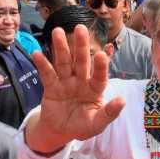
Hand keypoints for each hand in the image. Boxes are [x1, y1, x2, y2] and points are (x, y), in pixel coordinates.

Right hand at [25, 25, 125, 153]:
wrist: (61, 131)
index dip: (102, 66)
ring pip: (64, 62)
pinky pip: (47, 74)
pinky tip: (37, 53)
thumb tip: (122, 101)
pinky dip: (42, 64)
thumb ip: (109, 113)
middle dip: (81, 45)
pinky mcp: (51, 86)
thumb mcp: (97, 124)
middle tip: (80, 28)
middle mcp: (81, 81)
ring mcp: (66, 82)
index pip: (100, 76)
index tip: (103, 53)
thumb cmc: (83, 126)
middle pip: (81, 61)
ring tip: (57, 31)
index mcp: (95, 89)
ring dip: (61, 47)